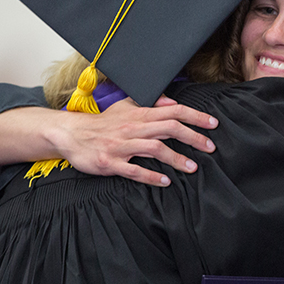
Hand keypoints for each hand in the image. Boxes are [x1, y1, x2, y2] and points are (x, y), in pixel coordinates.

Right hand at [0, 95, 217, 186]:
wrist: (70, 134)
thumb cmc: (102, 123)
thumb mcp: (125, 107)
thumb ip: (149, 104)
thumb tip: (171, 101)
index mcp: (139, 114)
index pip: (172, 111)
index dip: (194, 117)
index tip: (213, 124)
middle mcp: (132, 127)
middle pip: (168, 128)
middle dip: (192, 137)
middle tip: (210, 147)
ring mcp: (121, 145)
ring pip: (154, 149)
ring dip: (176, 158)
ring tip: (192, 168)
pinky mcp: (110, 162)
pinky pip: (133, 170)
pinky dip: (150, 176)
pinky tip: (165, 182)